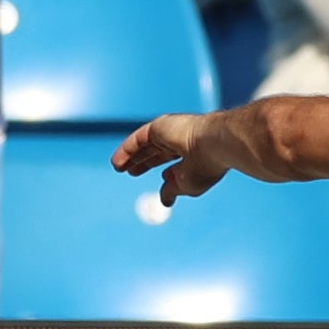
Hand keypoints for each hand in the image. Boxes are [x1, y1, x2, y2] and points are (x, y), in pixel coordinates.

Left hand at [112, 112, 227, 204]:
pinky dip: (126, 150)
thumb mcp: (186, 185)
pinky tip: (117, 162)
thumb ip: (172, 190)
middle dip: (145, 162)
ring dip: (132, 156)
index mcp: (195, 154)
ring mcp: (170, 132)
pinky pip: (138, 138)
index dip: (169, 171)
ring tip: (119, 168)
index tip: (164, 179)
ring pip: (146, 144)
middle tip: (132, 171)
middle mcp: (183, 141)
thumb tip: (165, 201)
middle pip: (158, 151)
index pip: (178, 161)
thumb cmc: (205, 165)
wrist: (211, 144)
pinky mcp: (158, 127)